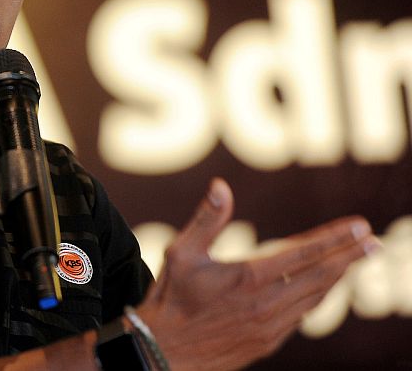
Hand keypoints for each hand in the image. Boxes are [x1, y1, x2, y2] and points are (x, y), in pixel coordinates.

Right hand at [136, 178, 378, 370]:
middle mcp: (266, 303)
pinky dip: (318, 298)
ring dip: (338, 278)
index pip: (303, 253)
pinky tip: (323, 289)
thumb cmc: (171, 297)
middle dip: (349, 257)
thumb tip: (221, 186)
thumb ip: (206, 219)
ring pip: (315, 298)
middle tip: (372, 242)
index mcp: (248, 277)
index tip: (359, 226)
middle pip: (320, 276)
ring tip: (354, 262)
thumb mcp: (181, 252)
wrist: (165, 351)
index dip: (334, 238)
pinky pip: (302, 317)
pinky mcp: (268, 342)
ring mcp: (270, 326)